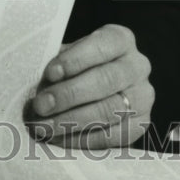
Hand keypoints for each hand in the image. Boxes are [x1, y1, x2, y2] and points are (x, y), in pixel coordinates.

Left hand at [26, 24, 153, 147]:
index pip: (102, 45)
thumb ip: (57, 66)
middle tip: (40, 106)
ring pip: (108, 110)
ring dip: (71, 121)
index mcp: (120, 40)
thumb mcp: (67, 59)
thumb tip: (36, 82)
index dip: (76, 60)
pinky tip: (59, 139)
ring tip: (44, 127)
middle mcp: (137, 66)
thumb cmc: (75, 70)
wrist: (97, 94)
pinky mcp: (141, 125)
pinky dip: (82, 140)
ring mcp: (143, 96)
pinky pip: (112, 136)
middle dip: (69, 95)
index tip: (50, 73)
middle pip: (105, 80)